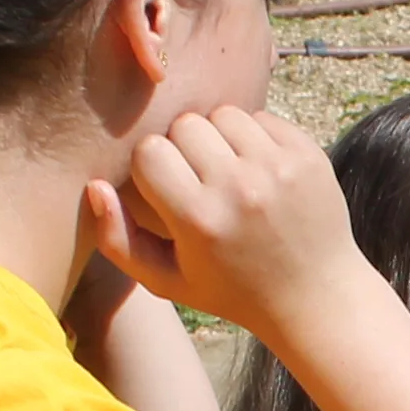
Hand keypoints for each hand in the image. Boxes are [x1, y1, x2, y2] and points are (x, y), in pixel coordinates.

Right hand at [86, 106, 357, 330]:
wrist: (314, 297)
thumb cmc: (230, 290)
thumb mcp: (166, 280)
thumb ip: (118, 239)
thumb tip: (95, 187)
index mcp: (199, 219)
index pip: (150, 152)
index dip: (152, 168)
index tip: (167, 191)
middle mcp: (239, 189)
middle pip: (184, 125)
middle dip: (183, 148)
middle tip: (197, 179)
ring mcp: (277, 168)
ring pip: (223, 114)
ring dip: (218, 136)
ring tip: (226, 170)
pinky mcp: (306, 155)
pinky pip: (260, 117)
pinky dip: (253, 135)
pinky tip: (256, 168)